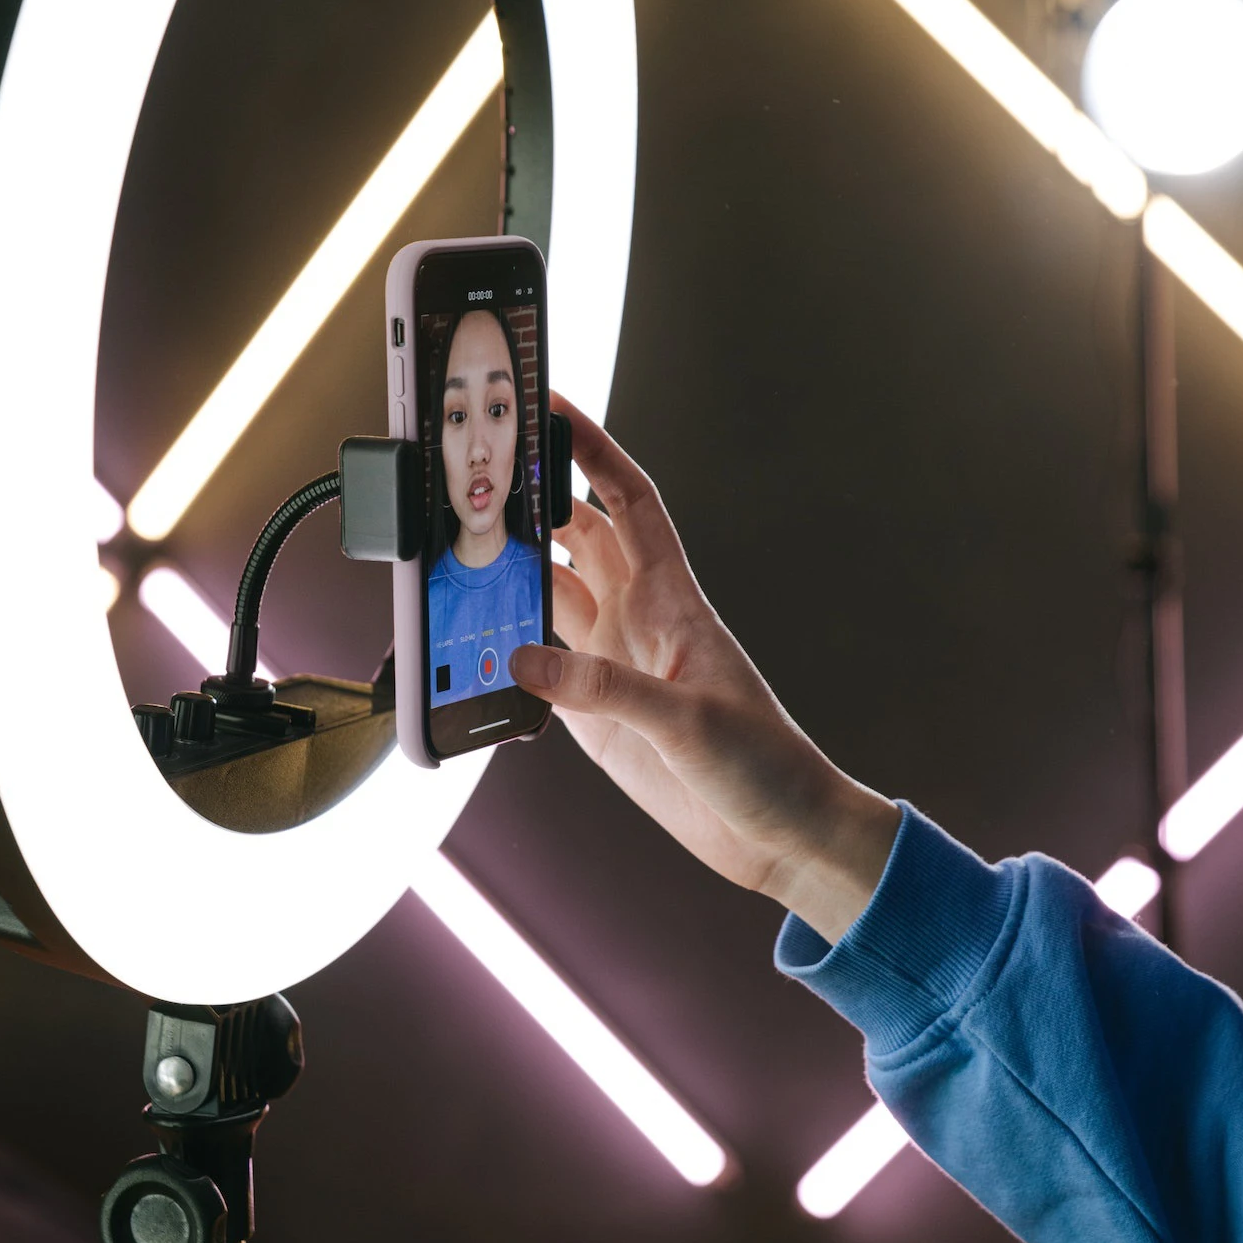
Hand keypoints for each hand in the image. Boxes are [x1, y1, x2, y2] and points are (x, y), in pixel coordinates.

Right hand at [509, 394, 899, 944]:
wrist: (780, 834)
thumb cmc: (765, 762)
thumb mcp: (688, 722)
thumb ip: (603, 690)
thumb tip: (524, 659)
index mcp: (673, 601)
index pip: (629, 503)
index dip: (595, 452)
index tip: (556, 408)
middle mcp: (638, 622)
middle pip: (577, 540)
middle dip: (535, 503)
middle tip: (480, 476)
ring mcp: (613, 666)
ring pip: (552, 598)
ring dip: (514, 574)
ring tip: (461, 548)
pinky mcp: (596, 717)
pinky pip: (540, 669)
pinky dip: (508, 652)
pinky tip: (477, 643)